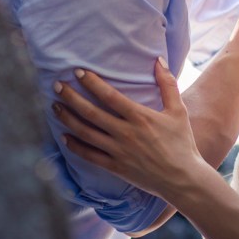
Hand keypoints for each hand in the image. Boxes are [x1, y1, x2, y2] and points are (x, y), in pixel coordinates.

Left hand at [53, 58, 207, 202]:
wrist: (183, 178)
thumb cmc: (182, 142)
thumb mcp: (178, 110)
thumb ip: (167, 84)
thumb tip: (158, 59)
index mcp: (140, 117)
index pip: (109, 96)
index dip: (92, 83)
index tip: (77, 72)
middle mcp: (126, 133)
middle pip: (91, 113)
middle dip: (71, 98)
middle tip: (56, 86)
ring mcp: (119, 151)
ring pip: (86, 133)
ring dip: (68, 119)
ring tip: (55, 107)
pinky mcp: (116, 168)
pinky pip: (90, 156)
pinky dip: (75, 146)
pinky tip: (63, 137)